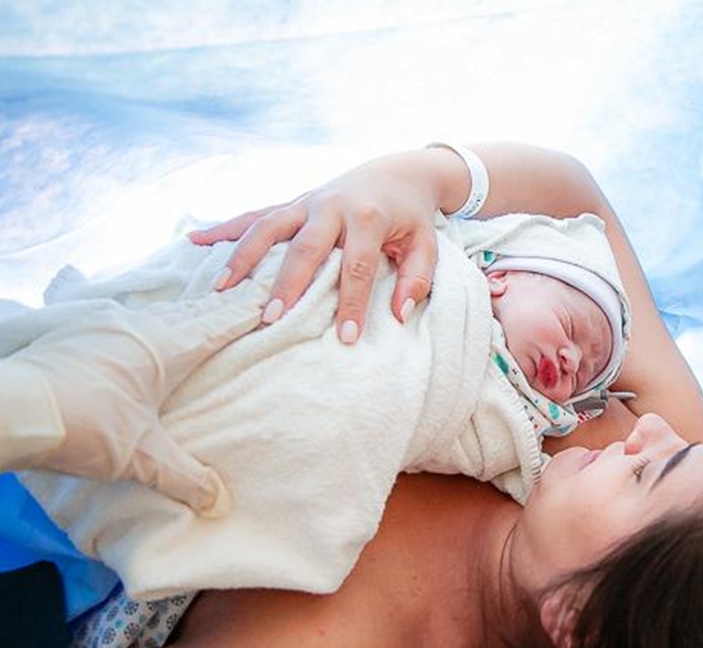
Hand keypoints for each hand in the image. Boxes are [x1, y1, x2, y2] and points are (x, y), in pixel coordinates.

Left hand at [9, 282, 265, 514]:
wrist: (11, 410)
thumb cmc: (84, 425)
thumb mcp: (142, 459)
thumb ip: (185, 478)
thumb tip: (218, 500)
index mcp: (166, 347)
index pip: (218, 326)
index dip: (247, 314)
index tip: (270, 300)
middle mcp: (139, 326)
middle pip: (193, 312)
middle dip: (221, 308)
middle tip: (245, 296)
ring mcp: (104, 324)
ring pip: (159, 312)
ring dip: (185, 313)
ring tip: (201, 312)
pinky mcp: (78, 332)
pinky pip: (128, 319)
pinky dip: (150, 321)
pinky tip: (144, 329)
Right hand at [190, 152, 443, 343]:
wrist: (398, 173)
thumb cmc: (411, 218)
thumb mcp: (426, 245)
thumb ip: (416, 278)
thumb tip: (399, 314)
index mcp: (368, 217)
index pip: (357, 267)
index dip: (352, 303)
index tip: (345, 337)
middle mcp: (332, 206)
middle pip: (306, 248)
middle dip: (288, 284)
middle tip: (272, 318)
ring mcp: (307, 202)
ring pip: (268, 228)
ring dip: (244, 257)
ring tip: (222, 290)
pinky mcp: (292, 202)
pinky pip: (254, 215)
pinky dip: (224, 228)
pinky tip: (195, 242)